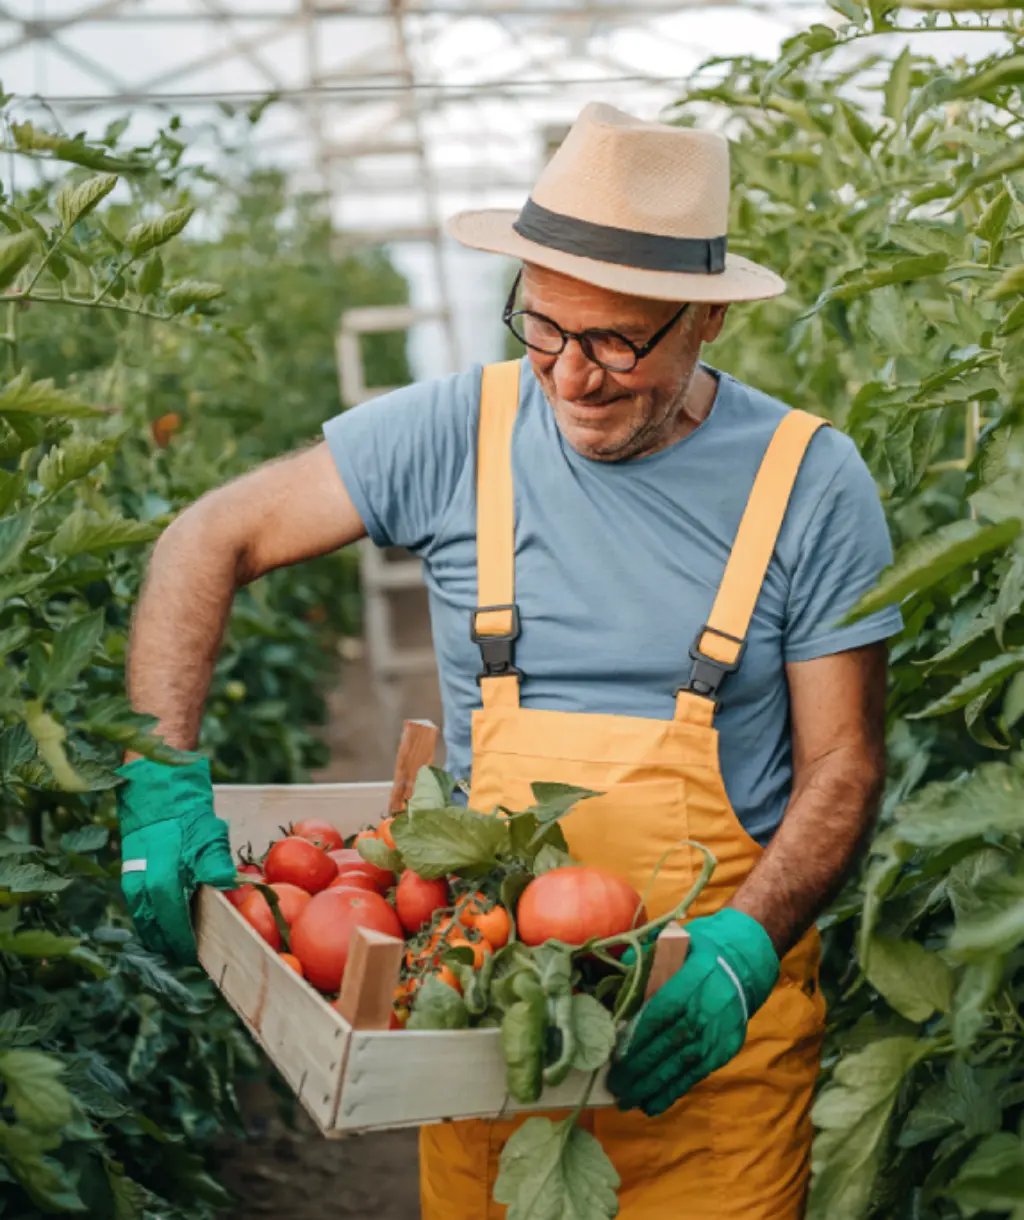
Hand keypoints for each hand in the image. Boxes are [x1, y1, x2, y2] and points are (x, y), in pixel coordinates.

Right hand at [115, 754, 237, 964]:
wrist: (157, 790)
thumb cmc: (189, 815)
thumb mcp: (210, 835)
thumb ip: (217, 864)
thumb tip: (232, 887)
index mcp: (164, 870)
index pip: (170, 915)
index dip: (181, 938)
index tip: (193, 954)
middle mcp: (143, 876)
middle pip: (152, 922)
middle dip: (168, 943)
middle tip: (186, 957)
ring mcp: (132, 875)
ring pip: (141, 916)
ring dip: (156, 935)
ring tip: (173, 948)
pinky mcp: (128, 872)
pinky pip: (137, 904)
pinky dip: (149, 919)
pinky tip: (161, 927)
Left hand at [607, 908, 778, 1116]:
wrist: (744, 964)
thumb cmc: (701, 953)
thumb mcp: (677, 943)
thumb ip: (649, 957)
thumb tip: (623, 970)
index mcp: (692, 980)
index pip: (662, 1012)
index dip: (640, 1036)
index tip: (617, 1055)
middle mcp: (706, 1010)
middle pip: (669, 1043)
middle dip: (640, 1068)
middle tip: (614, 1085)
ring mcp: (717, 1033)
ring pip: (682, 1064)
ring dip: (654, 1086)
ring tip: (629, 1102)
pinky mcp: (725, 1049)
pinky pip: (696, 1073)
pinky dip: (675, 1090)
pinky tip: (653, 1104)